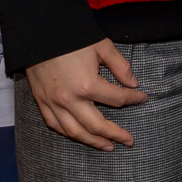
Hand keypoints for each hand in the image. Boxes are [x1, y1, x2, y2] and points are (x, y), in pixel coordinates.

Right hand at [24, 39, 147, 149]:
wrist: (38, 35)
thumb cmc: (72, 39)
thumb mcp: (102, 47)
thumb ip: (121, 67)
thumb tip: (134, 84)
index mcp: (87, 85)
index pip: (117, 99)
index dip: (134, 99)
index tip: (143, 97)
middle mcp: (69, 100)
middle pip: (96, 125)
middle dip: (115, 134)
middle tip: (129, 141)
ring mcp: (53, 104)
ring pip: (75, 132)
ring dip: (92, 142)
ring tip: (108, 146)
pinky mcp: (41, 103)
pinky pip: (56, 125)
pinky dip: (69, 133)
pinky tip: (80, 136)